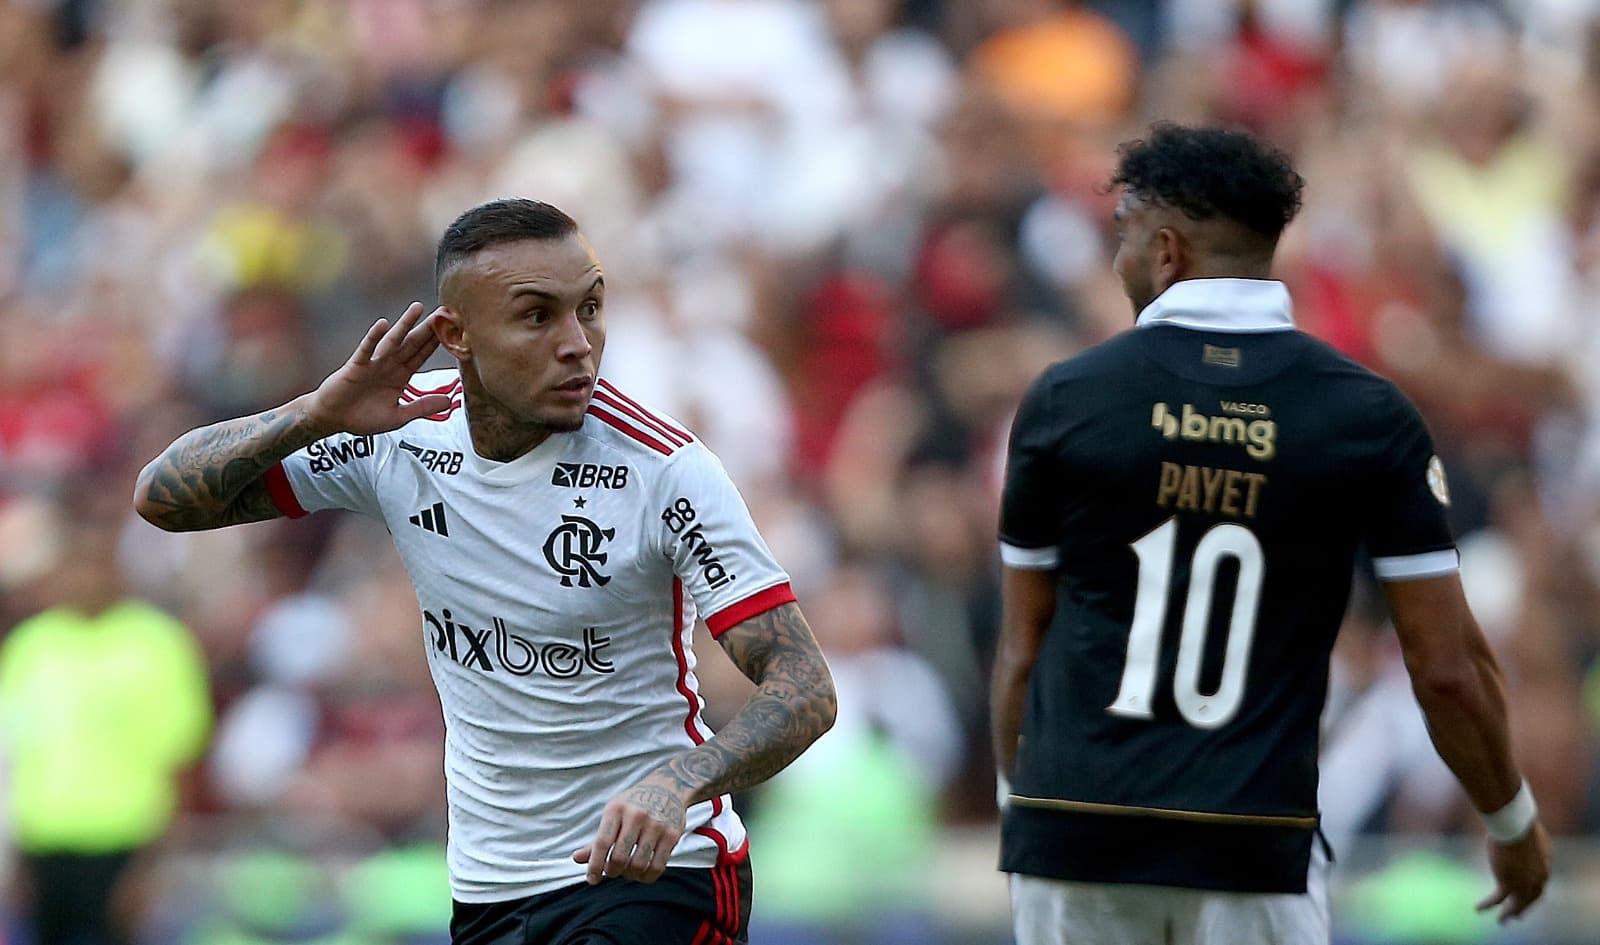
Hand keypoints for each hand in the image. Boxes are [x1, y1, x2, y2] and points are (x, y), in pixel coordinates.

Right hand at [307, 302, 453, 435]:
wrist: (333, 419)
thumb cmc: (363, 418)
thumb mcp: (399, 416)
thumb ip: (422, 407)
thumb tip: (449, 402)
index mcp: (400, 376)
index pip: (422, 355)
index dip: (437, 343)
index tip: (454, 330)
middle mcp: (389, 365)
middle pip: (412, 343)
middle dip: (428, 329)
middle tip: (445, 312)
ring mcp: (373, 363)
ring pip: (393, 340)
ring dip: (405, 324)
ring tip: (418, 307)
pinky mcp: (356, 366)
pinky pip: (366, 349)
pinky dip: (373, 336)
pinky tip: (383, 324)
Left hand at [572, 777, 687, 884]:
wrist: (668, 786)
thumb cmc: (633, 804)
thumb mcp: (613, 814)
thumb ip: (596, 839)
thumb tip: (576, 858)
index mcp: (616, 809)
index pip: (602, 843)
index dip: (595, 865)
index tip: (591, 879)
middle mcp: (636, 815)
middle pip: (619, 857)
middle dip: (612, 872)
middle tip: (611, 872)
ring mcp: (656, 825)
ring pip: (638, 865)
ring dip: (629, 875)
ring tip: (627, 871)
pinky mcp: (672, 834)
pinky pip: (657, 867)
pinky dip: (646, 877)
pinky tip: (641, 874)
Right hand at [1477, 822, 1550, 923]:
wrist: (1515, 827)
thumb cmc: (1521, 824)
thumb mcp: (1529, 834)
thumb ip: (1527, 842)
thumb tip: (1520, 836)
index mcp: (1544, 868)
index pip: (1539, 886)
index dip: (1532, 894)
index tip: (1526, 899)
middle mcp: (1537, 880)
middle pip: (1531, 899)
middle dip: (1523, 908)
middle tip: (1517, 917)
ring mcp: (1523, 883)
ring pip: (1516, 904)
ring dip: (1508, 914)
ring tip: (1502, 921)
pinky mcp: (1507, 883)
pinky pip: (1497, 899)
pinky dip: (1488, 905)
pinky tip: (1478, 908)